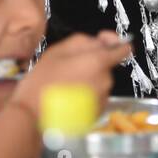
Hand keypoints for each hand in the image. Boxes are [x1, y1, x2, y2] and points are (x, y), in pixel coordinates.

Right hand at [13, 31, 130, 118]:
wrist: (33, 116)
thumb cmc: (42, 84)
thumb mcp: (58, 51)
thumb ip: (82, 41)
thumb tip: (98, 40)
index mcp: (98, 62)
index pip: (124, 48)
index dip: (115, 42)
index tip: (104, 42)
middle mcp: (105, 80)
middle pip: (106, 64)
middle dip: (92, 63)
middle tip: (70, 66)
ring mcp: (102, 98)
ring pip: (100, 80)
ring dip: (87, 79)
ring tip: (65, 83)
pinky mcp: (97, 111)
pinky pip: (95, 96)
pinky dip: (85, 93)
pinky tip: (68, 95)